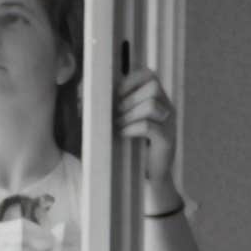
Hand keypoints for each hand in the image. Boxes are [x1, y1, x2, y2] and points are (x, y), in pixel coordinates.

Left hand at [116, 67, 177, 184]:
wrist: (143, 176)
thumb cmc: (127, 145)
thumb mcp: (118, 120)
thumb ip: (107, 105)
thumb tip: (80, 92)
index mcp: (156, 98)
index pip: (149, 74)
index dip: (131, 80)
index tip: (115, 94)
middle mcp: (166, 107)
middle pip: (153, 87)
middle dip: (129, 99)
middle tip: (116, 114)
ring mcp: (169, 123)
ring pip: (151, 106)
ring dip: (129, 115)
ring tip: (118, 126)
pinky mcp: (167, 140)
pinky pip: (149, 126)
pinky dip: (131, 128)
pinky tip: (122, 134)